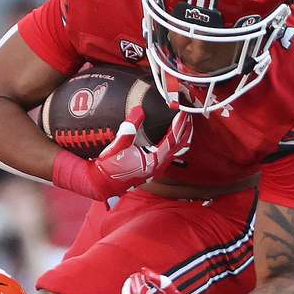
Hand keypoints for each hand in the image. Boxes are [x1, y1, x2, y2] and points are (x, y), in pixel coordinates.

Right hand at [52, 107, 192, 200]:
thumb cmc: (110, 166)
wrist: (104, 182)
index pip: (172, 140)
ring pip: (177, 150)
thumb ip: (129, 127)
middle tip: (189, 112)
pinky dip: (176, 141)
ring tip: (186, 122)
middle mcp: (158, 166)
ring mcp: (157, 168)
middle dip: (185, 128)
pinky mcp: (154, 167)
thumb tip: (139, 110)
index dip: (179, 125)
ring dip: (182, 135)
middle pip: (179, 145)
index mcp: (152, 161)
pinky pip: (171, 153)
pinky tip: (176, 134)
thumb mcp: (118, 145)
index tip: (183, 112)